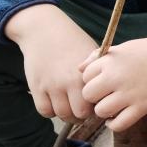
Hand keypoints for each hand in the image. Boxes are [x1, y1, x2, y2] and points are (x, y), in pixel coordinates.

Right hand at [5, 4, 96, 123]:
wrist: (44, 31)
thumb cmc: (73, 42)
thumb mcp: (91, 53)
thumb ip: (99, 73)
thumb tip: (109, 92)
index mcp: (87, 74)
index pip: (97, 102)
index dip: (98, 106)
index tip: (98, 103)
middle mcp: (70, 82)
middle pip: (79, 114)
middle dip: (83, 115)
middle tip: (83, 110)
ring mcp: (52, 86)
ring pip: (61, 114)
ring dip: (67, 114)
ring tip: (70, 107)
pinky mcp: (36, 87)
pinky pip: (44, 111)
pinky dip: (50, 111)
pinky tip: (56, 103)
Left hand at [80, 36, 146, 131]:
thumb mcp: (122, 48)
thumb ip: (98, 57)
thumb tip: (79, 70)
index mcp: (110, 62)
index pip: (85, 77)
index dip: (92, 79)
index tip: (102, 79)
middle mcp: (116, 78)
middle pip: (89, 95)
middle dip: (95, 96)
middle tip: (106, 93)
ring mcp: (129, 94)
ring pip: (101, 111)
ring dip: (105, 110)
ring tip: (114, 104)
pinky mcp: (142, 107)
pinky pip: (118, 125)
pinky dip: (114, 124)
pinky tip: (118, 117)